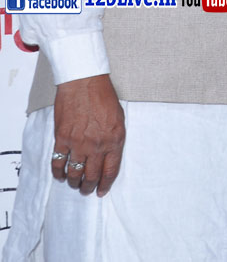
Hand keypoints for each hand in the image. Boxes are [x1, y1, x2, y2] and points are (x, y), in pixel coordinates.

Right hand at [52, 74, 124, 195]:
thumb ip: (115, 138)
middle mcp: (97, 145)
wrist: (84, 83)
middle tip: (86, 191)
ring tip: (74, 184)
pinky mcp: (62, 138)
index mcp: (115, 140)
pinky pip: (58, 162)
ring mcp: (78, 143)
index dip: (105, 184)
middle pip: (92, 175)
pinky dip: (58, 172)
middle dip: (89, 187)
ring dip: (74, 182)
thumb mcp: (119, 119)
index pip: (110, 170)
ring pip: (75, 172)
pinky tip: (60, 176)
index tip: (102, 191)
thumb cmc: (104, 97)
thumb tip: (109, 155)